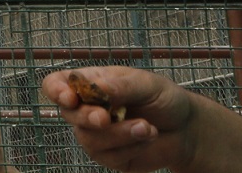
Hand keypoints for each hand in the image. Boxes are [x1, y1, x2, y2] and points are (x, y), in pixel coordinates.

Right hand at [41, 67, 196, 171]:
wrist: (186, 128)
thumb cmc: (163, 99)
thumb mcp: (146, 84)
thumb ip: (120, 85)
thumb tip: (97, 87)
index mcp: (89, 85)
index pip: (56, 84)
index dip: (55, 90)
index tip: (70, 98)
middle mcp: (87, 109)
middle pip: (68, 114)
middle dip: (87, 117)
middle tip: (107, 118)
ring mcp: (97, 135)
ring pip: (89, 139)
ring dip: (119, 134)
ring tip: (147, 127)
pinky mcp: (111, 157)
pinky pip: (109, 157)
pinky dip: (131, 147)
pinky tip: (147, 137)